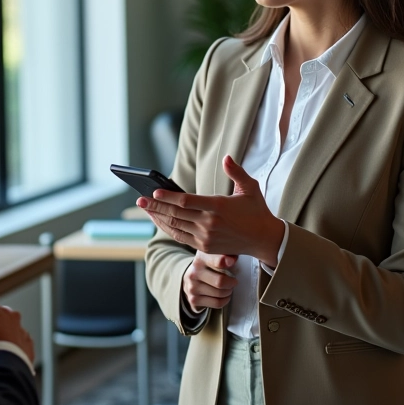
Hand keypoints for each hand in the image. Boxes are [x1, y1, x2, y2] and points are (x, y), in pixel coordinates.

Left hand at [137, 155, 283, 267]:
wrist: (264, 239)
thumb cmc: (256, 211)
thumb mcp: (250, 188)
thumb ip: (237, 172)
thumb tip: (226, 157)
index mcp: (218, 207)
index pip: (187, 202)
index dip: (168, 197)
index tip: (154, 192)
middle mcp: (209, 224)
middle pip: (176, 214)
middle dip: (155, 206)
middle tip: (139, 199)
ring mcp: (206, 237)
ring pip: (175, 226)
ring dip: (157, 217)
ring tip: (144, 208)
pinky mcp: (204, 247)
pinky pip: (180, 237)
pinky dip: (166, 228)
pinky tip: (158, 219)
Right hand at [183, 252, 238, 311]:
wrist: (190, 279)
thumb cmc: (208, 267)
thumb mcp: (214, 256)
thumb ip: (225, 255)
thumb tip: (234, 258)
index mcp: (200, 258)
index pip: (215, 260)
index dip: (224, 261)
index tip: (233, 261)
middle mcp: (194, 272)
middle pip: (220, 282)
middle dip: (231, 283)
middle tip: (233, 281)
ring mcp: (192, 287)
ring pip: (219, 294)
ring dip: (228, 292)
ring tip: (228, 288)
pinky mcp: (193, 299)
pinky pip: (217, 303)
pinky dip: (224, 300)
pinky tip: (224, 296)